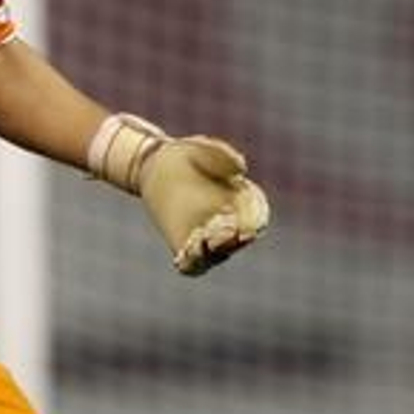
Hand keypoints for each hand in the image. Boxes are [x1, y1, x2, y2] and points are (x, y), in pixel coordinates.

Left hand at [89, 114, 271, 275]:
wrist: (155, 166)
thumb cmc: (184, 155)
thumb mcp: (199, 148)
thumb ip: (220, 154)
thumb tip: (241, 169)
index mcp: (242, 198)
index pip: (257, 216)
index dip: (255, 223)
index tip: (247, 230)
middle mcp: (230, 221)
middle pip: (238, 239)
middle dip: (230, 240)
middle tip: (214, 236)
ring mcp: (208, 236)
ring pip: (217, 255)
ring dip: (211, 254)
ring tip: (196, 245)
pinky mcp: (185, 246)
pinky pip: (193, 265)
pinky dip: (191, 264)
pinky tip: (181, 256)